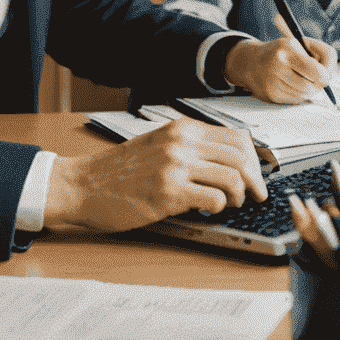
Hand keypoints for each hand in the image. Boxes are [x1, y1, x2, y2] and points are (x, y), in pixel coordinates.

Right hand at [44, 118, 266, 231]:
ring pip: (232, 177)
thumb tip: (229, 162)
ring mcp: (174, 167)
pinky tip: (209, 211)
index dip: (254, 159)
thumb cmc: (119, 170)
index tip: (257, 175)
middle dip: (255, 179)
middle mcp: (181, 143)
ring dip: (239, 195)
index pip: (236, 138)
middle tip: (255, 195)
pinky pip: (212, 199)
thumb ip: (190, 148)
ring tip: (231, 205)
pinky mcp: (167, 194)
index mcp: (182, 129)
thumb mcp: (158, 145)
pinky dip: (218, 208)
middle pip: (241, 157)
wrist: (82, 184)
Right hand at [225, 29, 337, 103]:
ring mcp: (272, 81)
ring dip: (308, 89)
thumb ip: (318, 56)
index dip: (326, 75)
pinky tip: (290, 84)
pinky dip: (297, 94)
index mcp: (288, 48)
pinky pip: (294, 99)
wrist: (250, 62)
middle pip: (312, 86)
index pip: (317, 71)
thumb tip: (329, 77)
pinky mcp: (270, 94)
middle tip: (317, 79)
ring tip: (301, 79)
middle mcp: (278, 64)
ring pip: (304, 94)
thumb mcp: (297, 44)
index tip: (326, 74)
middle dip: (318, 84)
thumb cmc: (280, 52)